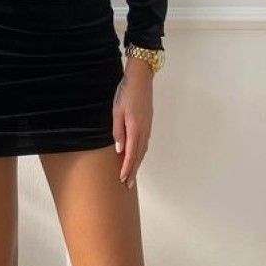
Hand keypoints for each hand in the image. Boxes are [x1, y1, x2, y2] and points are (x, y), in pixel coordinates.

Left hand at [112, 59, 153, 189]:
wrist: (141, 80)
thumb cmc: (126, 93)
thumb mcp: (117, 111)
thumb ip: (118, 131)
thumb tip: (119, 150)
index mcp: (135, 129)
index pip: (131, 154)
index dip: (127, 168)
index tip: (123, 180)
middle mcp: (144, 131)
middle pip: (139, 155)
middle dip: (133, 171)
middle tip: (128, 185)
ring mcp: (148, 127)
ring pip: (143, 150)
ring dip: (137, 163)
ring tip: (131, 175)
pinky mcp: (148, 123)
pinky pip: (144, 143)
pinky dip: (140, 154)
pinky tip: (136, 156)